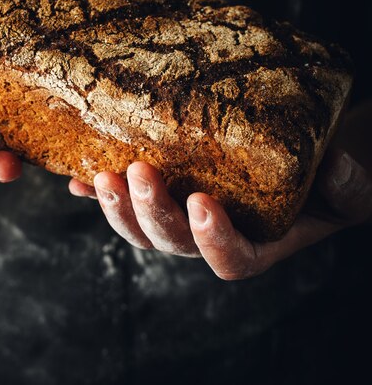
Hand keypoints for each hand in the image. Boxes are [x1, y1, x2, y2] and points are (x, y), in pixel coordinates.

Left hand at [69, 149, 371, 279]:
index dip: (212, 239)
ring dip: (117, 205)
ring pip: (140, 228)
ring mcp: (179, 219)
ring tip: (100, 175)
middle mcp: (208, 237)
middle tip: (138, 172)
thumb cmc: (327, 186)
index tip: (203, 203)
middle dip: (150, 211)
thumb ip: (345, 183)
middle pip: (170, 242)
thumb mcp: (348, 188)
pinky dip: (95, 192)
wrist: (300, 168)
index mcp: (253, 245)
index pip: (229, 259)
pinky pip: (124, 202)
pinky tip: (75, 175)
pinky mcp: (162, 194)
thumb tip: (335, 161)